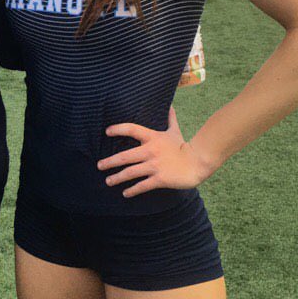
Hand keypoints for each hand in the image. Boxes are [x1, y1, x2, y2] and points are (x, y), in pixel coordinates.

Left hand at [97, 107, 211, 197]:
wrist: (198, 162)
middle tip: (99, 165)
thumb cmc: (185, 147)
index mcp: (153, 137)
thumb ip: (170, 119)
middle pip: (125, 156)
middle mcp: (151, 151)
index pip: (132, 129)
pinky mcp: (160, 179)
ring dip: (117, 178)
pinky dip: (132, 190)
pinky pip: (142, 185)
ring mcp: (155, 166)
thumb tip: (170, 105)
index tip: (107, 132)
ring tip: (108, 181)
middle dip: (110, 162)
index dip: (118, 129)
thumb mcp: (175, 131)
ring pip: (131, 172)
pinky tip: (125, 193)